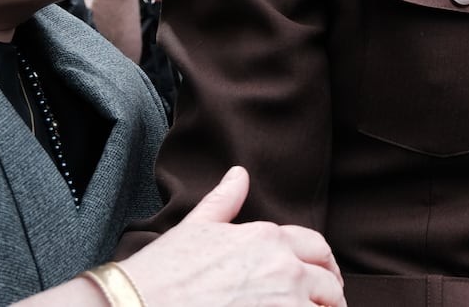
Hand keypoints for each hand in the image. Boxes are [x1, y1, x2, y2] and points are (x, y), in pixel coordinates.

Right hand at [119, 166, 346, 306]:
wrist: (139, 305)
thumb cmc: (163, 272)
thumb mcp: (196, 227)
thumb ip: (224, 200)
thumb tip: (239, 174)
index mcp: (268, 238)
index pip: (318, 248)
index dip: (325, 265)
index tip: (324, 278)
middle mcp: (284, 268)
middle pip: (329, 284)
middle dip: (329, 297)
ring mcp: (284, 303)